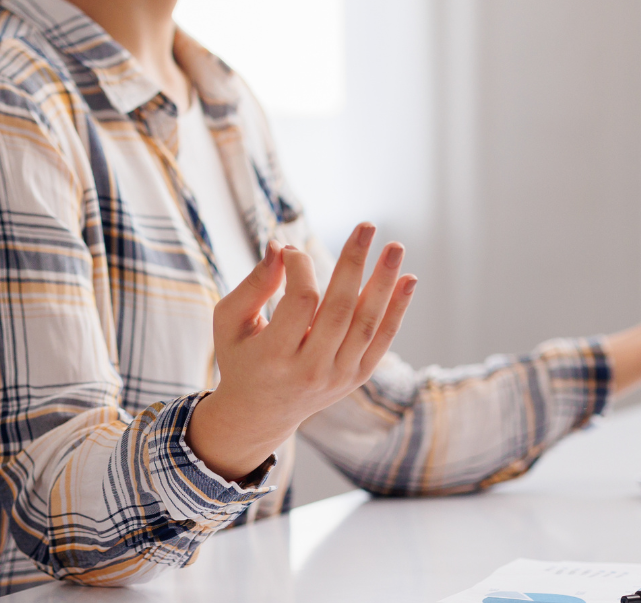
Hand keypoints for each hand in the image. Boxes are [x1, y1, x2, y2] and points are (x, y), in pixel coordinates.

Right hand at [186, 223, 416, 481]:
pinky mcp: (356, 378)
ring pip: (367, 324)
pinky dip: (397, 310)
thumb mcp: (231, 321)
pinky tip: (409, 279)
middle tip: (367, 225)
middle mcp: (310, 371)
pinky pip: (382, 341)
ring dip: (384, 282)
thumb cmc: (240, 356)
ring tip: (395, 247)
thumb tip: (279, 245)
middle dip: (354, 263)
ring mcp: (338, 377)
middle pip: (340, 309)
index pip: (300, 301)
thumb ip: (255, 283)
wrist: (258, 414)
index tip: (291, 250)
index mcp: (274, 357)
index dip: (300, 267)